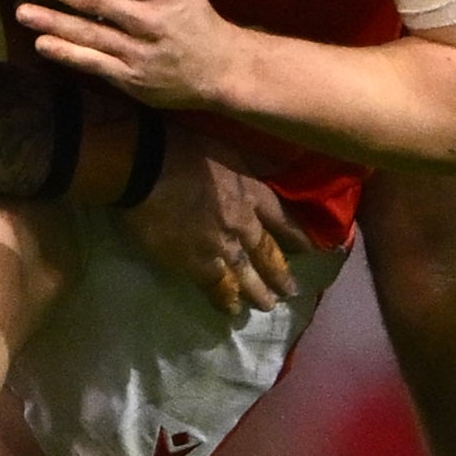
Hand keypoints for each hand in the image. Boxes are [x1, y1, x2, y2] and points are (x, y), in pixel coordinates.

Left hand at [14, 0, 251, 111]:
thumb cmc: (190, 13)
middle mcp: (150, 20)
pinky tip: (42, 43)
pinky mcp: (131, 78)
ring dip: (52, 21)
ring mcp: (139, 51)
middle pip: (95, 0)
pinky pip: (93, 63)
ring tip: (21, 10)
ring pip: (89, 33)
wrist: (217, 67)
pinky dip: (66, 53)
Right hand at [117, 127, 312, 316]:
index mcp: (249, 191)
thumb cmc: (180, 146)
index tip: (311, 249)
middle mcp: (242, 223)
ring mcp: (220, 246)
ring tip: (267, 305)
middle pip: (267, 252)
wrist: (145, 165)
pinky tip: (231, 310)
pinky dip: (225, 299)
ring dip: (258, 292)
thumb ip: (255, 160)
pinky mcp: (195, 262)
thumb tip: (286, 162)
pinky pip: (216, 287)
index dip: (297, 234)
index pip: (282, 217)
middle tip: (291, 290)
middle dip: (280, 272)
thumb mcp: (228, 146)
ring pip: (246, 275)